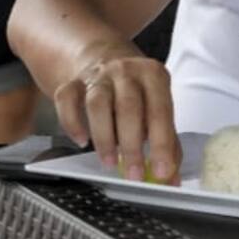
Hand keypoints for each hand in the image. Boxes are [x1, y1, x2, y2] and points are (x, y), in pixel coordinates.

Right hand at [53, 45, 180, 184]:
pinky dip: (72, 122)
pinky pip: (67, 100)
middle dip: (132, 145)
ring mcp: (98, 76)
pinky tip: (82, 140)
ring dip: (104, 138)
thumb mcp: (157, 108)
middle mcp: (126, 71)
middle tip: (134, 174)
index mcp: (154, 75)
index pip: (160, 110)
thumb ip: (167, 142)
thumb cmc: (137, 92)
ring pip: (98, 104)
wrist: (106, 60)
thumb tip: (171, 178)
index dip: (161, 143)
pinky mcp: (74, 83)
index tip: (161, 171)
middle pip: (129, 106)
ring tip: (110, 162)